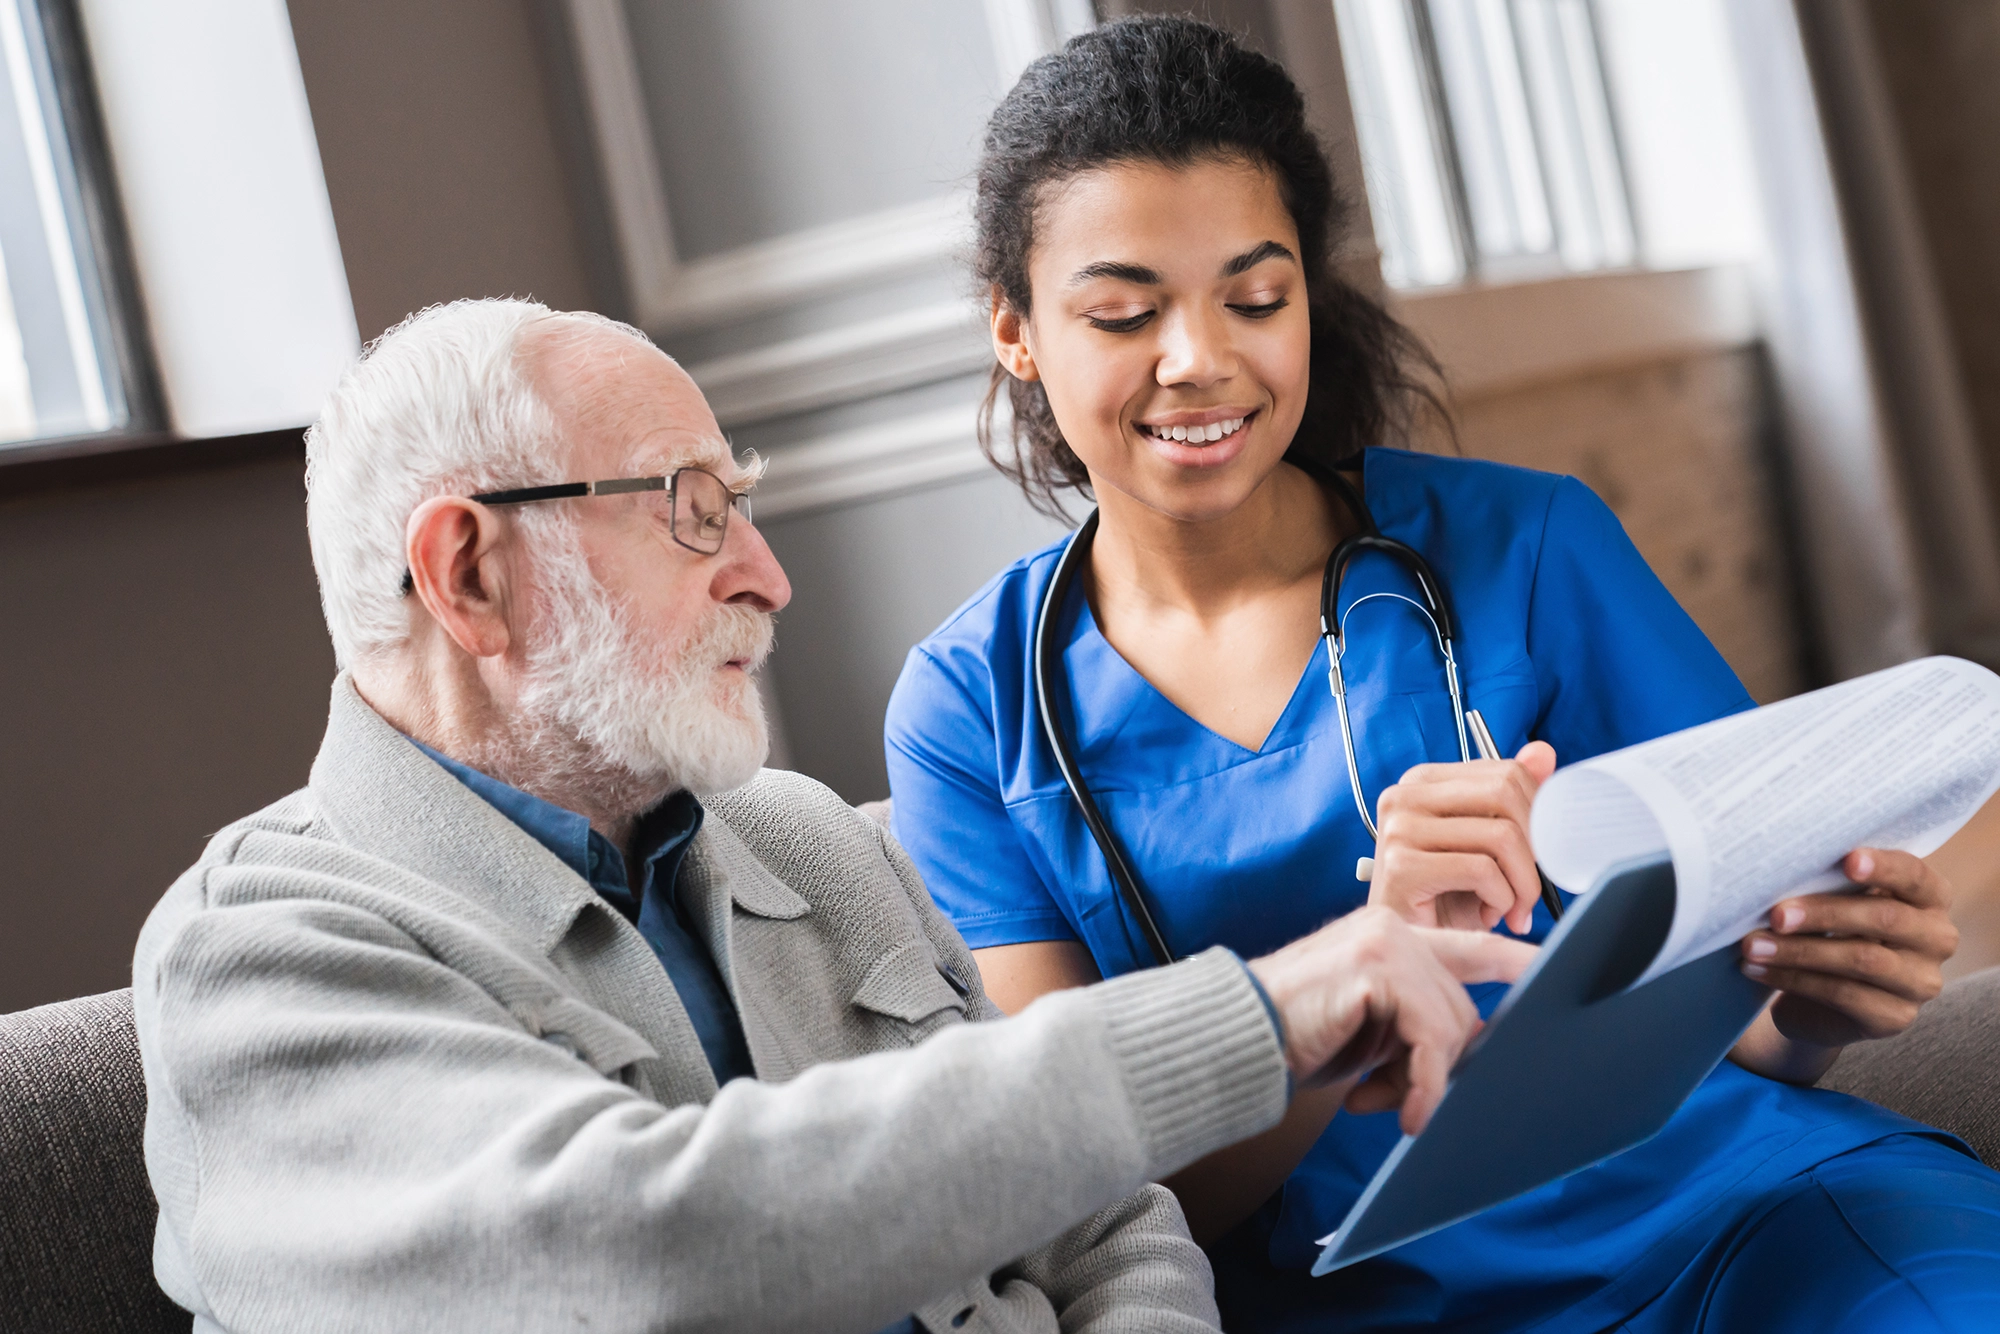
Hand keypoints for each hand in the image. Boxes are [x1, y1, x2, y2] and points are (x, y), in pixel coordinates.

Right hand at [1247, 906, 1537, 1133]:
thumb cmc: (1296, 1035)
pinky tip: (1406, 1112)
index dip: (1516, 960)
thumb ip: (1414, 1030)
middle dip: (1438, 1064)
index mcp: (1391, 935)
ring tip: (1384, 1104)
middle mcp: (1393, 928)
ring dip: (1423, 1080)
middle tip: (1401, 1100)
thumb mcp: (1370, 1033)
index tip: (1553, 974)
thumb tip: (1466, 1060)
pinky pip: (1429, 1037)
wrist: (1239, 1036)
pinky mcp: (1378, 967)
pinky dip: (1422, 1083)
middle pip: (1461, 1007)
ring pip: (1450, 1024)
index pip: (1471, 946)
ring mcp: (1387, 942)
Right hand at [1369, 741, 1557, 934]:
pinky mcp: (1400, 866)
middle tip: (1530, 886)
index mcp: (1423, 782)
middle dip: (1535, 847)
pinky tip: (1489, 915)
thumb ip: (1510, 797)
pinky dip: (1502, 900)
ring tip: (1511, 908)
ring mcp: (1398, 828)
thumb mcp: (1484, 844)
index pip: (1507, 772)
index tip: (1538, 854)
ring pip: (1501, 836)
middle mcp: (1404, 796)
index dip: (1539, 815)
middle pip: (1506, 795)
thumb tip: (1543, 753)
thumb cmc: (1446, 897)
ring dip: (1522, 883)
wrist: (1411, 947)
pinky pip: (1482, 871)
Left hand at [1741, 848, 1957, 1050]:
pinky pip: (1843, 995)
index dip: (1883, 867)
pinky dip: (1793, 979)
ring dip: (1798, 951)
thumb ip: (1830, 882)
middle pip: (1885, 918)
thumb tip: (1780, 867)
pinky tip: (1757, 969)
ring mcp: (1920, 982)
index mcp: (1929, 898)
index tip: (1847, 860)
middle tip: (1776, 914)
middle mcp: (1937, 939)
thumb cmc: (1827, 930)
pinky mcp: (1895, 1017)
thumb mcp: (1835, 900)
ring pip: (1861, 960)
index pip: (1913, 875)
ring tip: (1753, 945)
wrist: (1817, 999)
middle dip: (1824, 913)